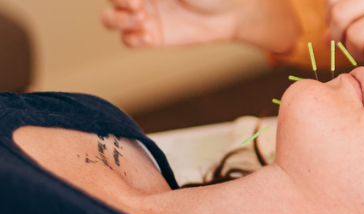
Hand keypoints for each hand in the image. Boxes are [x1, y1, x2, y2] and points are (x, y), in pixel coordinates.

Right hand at [101, 0, 296, 51]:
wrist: (235, 11)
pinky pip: (130, 41)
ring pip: (111, 20)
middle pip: (110, 0)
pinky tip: (150, 37)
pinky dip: (133, 39)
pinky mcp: (154, 37)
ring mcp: (145, 16)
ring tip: (142, 19)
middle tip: (139, 5)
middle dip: (118, 2)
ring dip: (118, 19)